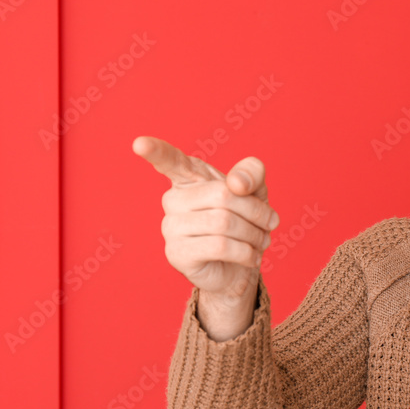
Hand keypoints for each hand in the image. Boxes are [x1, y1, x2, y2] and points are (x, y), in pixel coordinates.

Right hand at [131, 136, 279, 304]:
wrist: (239, 264)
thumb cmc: (244, 220)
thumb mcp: (255, 190)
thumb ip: (251, 173)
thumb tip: (236, 183)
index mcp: (188, 177)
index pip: (169, 160)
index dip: (155, 151)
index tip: (139, 143)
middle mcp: (173, 199)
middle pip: (224, 196)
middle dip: (257, 211)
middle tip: (270, 223)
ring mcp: (170, 227)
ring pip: (224, 223)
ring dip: (254, 234)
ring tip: (261, 240)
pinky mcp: (177, 254)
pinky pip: (220, 246)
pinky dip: (246, 252)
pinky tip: (250, 256)